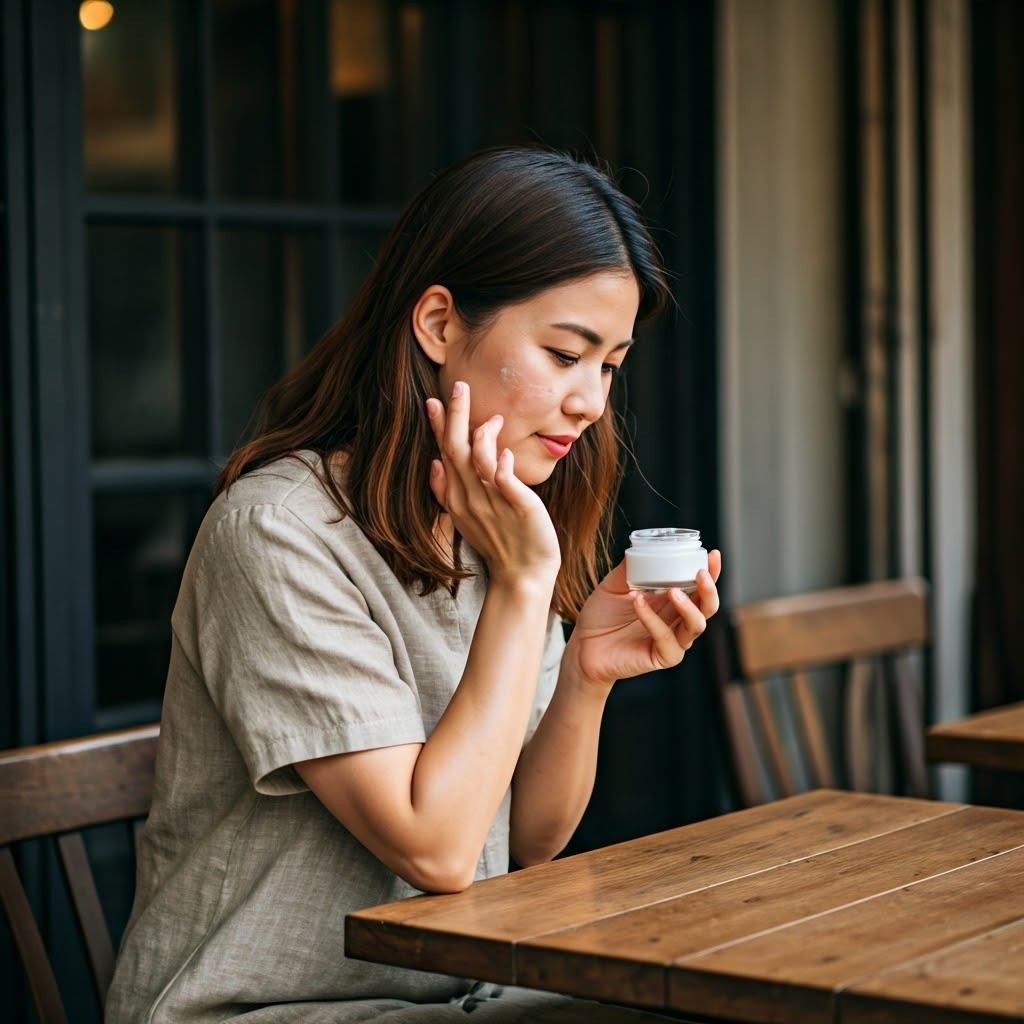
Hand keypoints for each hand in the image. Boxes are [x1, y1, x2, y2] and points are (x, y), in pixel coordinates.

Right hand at [426, 381, 560, 586]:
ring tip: (490, 417)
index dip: (438, 427)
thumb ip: (447, 490)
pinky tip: (503, 450)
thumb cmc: (500, 544)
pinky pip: (504, 483)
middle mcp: (470, 498)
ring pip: (477, 462)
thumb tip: (434, 463)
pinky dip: (501, 465)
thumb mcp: (465, 516)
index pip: (444, 454)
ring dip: (480, 435)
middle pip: (456, 451)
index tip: (432, 401)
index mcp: (458, 497)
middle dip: (455, 418)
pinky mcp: (517, 508)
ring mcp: (492, 503)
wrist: (522, 575)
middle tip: (458, 387)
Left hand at [565, 551, 721, 687]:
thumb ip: (629, 568)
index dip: (712, 571)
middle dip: (709, 589)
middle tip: (699, 573)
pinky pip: (666, 639)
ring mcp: (673, 641)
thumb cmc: (602, 615)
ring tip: (672, 591)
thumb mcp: (614, 585)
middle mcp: (678, 620)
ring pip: (696, 625)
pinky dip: (653, 620)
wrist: (582, 646)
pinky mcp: (662, 657)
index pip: (701, 586)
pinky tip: (638, 603)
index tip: (713, 554)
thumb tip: (639, 547)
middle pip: (708, 607)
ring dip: (688, 606)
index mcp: (673, 600)